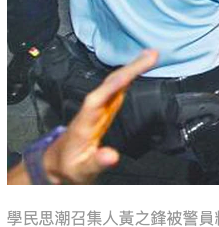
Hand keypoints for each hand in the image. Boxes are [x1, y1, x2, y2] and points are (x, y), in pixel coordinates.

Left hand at [42, 50, 158, 183]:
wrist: (59, 163)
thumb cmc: (70, 166)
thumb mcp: (82, 171)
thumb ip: (97, 162)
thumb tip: (112, 155)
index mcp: (85, 123)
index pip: (98, 99)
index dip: (114, 85)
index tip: (130, 73)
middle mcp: (92, 110)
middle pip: (110, 84)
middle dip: (129, 68)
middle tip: (151, 55)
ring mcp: (99, 107)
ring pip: (115, 82)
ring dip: (132, 67)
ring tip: (151, 55)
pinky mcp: (106, 107)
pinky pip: (119, 87)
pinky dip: (130, 75)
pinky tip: (139, 67)